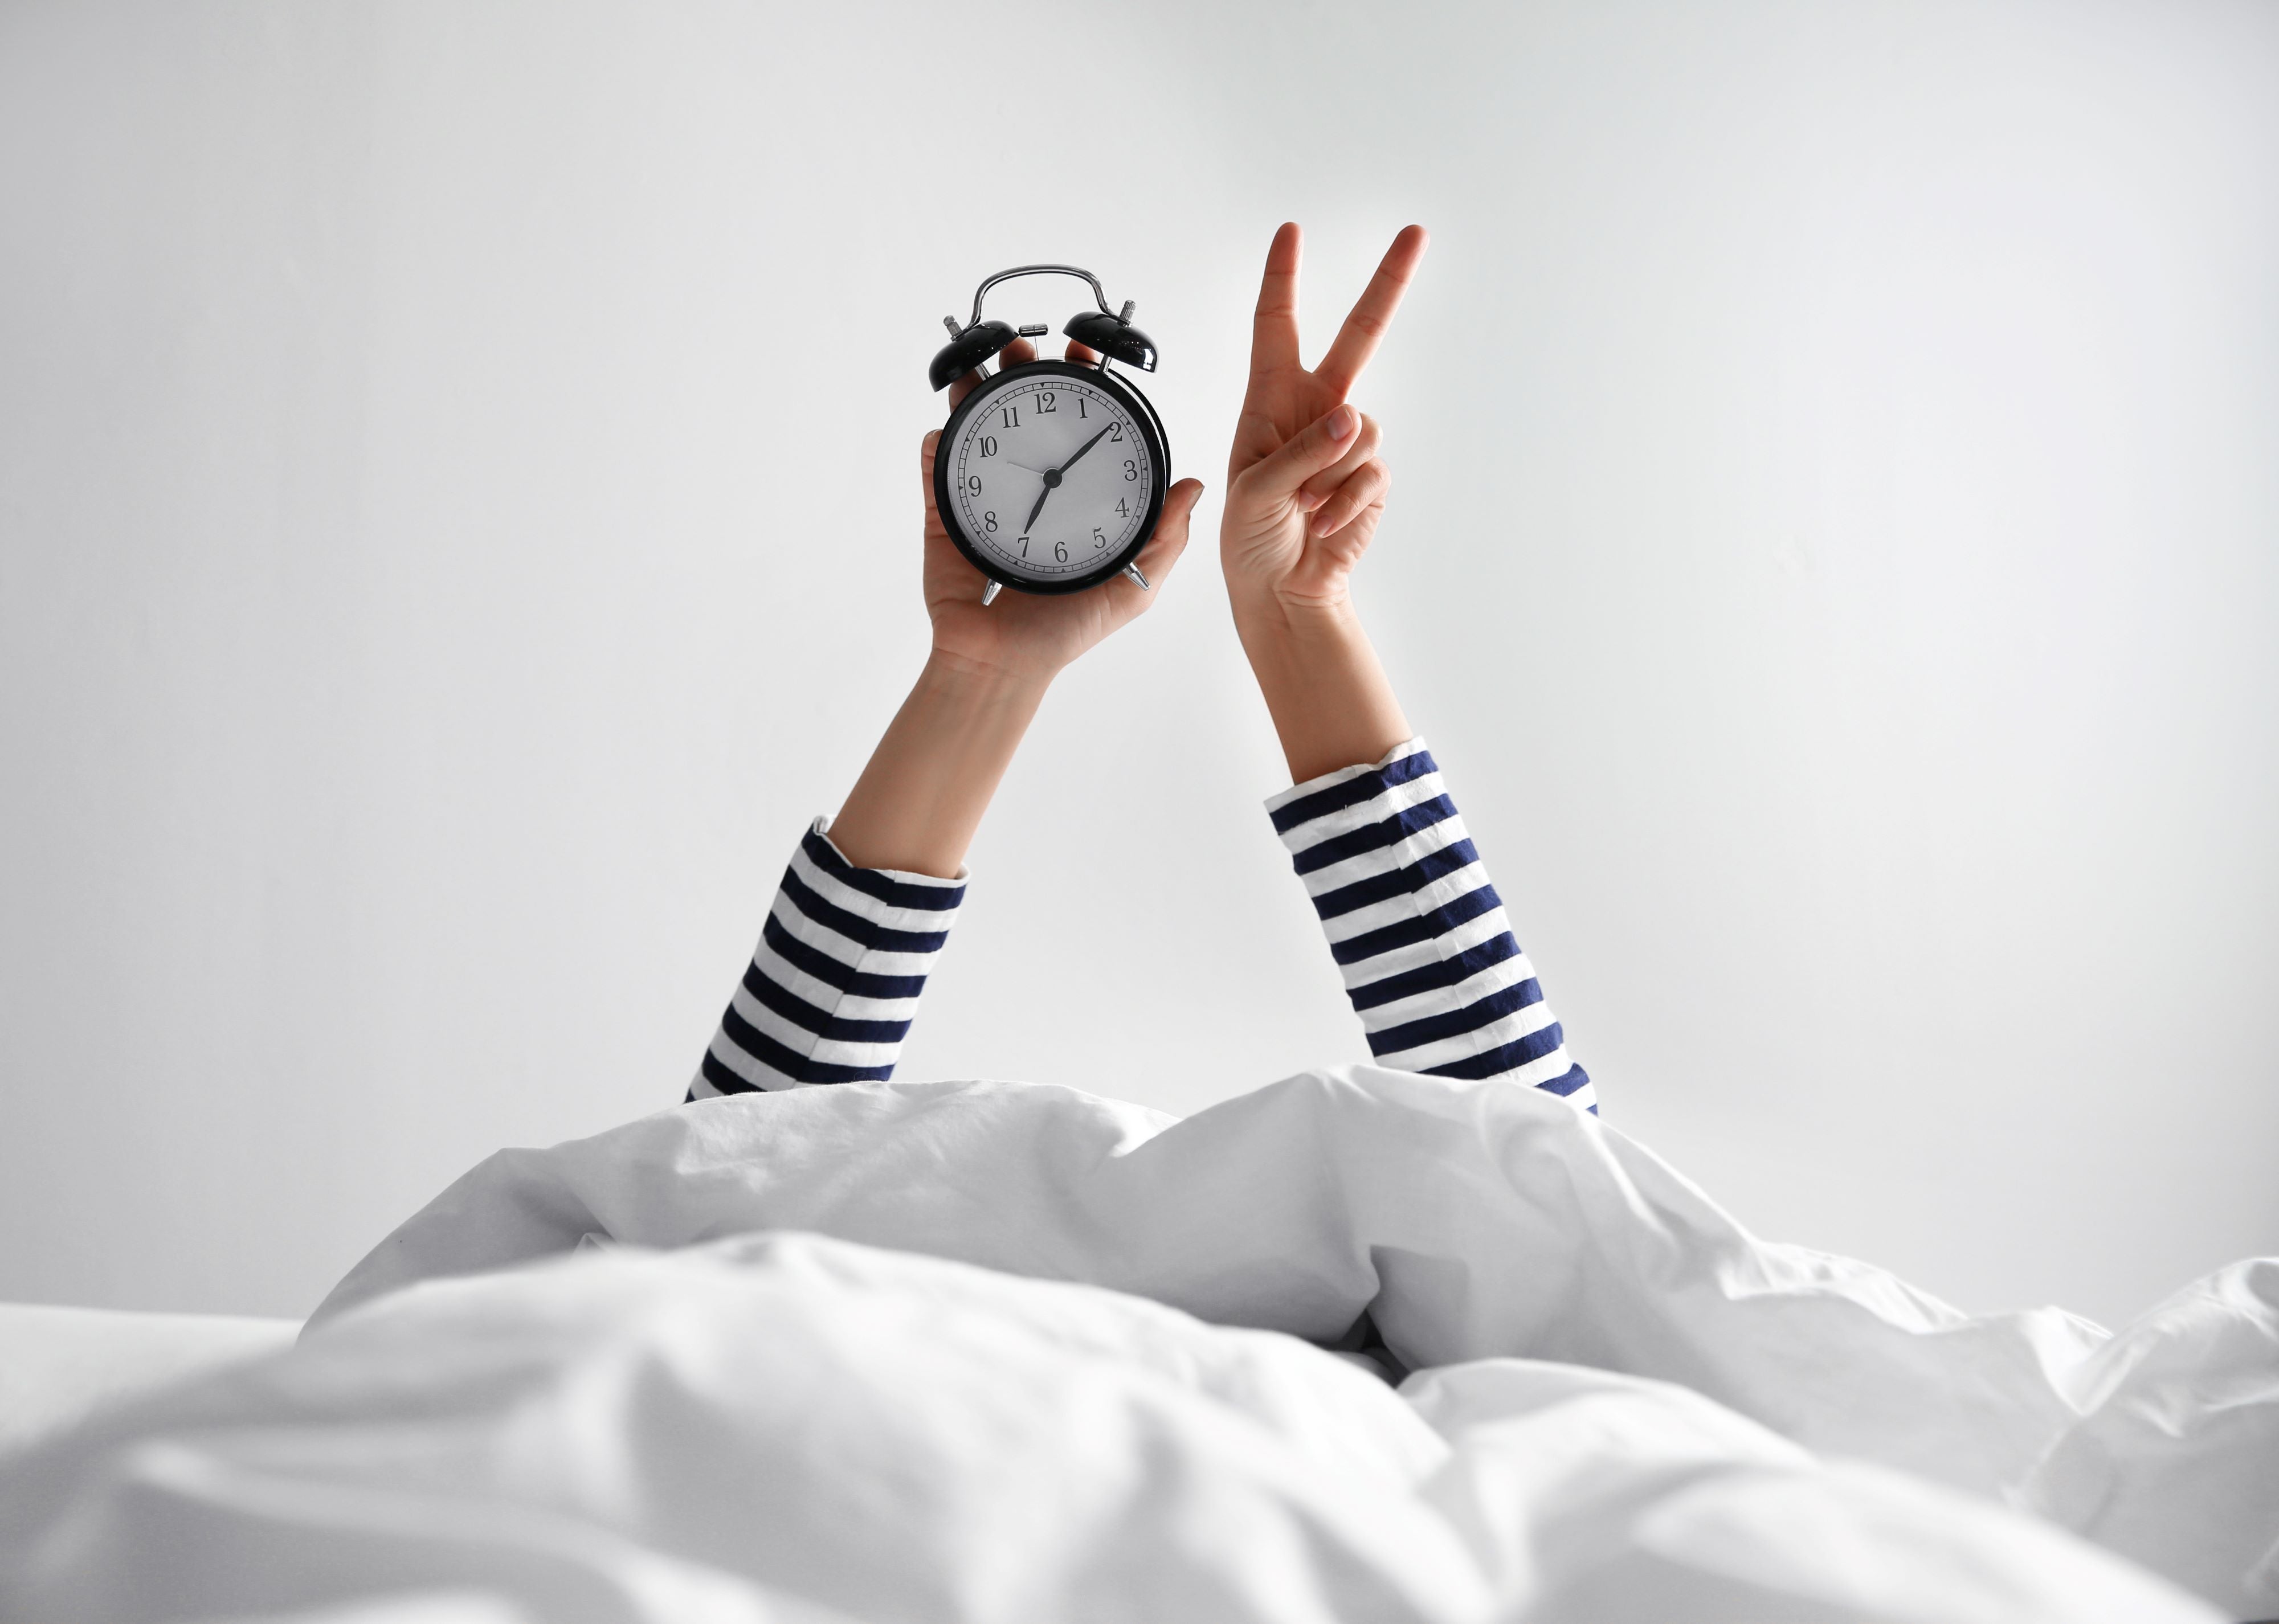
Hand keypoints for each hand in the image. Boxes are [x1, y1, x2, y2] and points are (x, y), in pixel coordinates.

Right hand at [921, 337, 1205, 688]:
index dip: (1085, 384)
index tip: (1088, 351)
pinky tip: (941, 432)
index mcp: (1074, 494)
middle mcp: (1031, 485)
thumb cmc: (1067, 631)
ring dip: (974, 392)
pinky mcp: (945, 515)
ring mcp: (984, 496)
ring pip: (976, 428)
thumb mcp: (1134, 587)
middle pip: (1025, 412)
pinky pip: (934, 471)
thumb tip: (1193, 486)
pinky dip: (934, 446)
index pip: (1081, 424)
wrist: (1005, 664)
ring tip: (977, 370)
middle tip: (1026, 350)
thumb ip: (1166, 539)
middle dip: (1024, 372)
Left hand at [1221, 223, 1426, 615]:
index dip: (1283, 278)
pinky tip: (1324, 524)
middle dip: (1388, 283)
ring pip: (1363, 428)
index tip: (1290, 232)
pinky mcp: (1371, 477)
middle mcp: (1314, 410)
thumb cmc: (1250, 537)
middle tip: (1416, 233)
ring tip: (1304, 507)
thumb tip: (1352, 418)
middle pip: (1359, 336)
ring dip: (1331, 475)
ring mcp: (1347, 441)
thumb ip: (1301, 452)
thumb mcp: (1256, 491)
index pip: (1275, 327)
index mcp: (1269, 400)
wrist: (1281, 589)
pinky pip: (1373, 472)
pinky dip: (1347, 503)